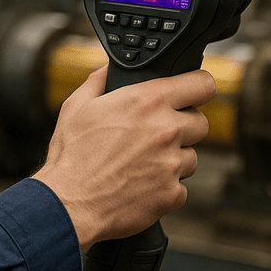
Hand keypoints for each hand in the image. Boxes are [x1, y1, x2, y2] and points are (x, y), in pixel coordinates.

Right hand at [32, 64, 215, 248]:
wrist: (69, 202)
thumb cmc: (71, 154)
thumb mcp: (77, 105)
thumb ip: (100, 80)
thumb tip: (110, 68)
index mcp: (146, 101)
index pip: (201, 84)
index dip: (198, 87)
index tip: (192, 93)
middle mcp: (165, 129)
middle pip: (201, 122)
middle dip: (184, 125)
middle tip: (157, 133)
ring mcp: (171, 163)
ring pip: (192, 156)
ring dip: (174, 158)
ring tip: (142, 162)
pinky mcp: (171, 193)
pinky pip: (180, 187)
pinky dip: (165, 186)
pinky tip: (140, 184)